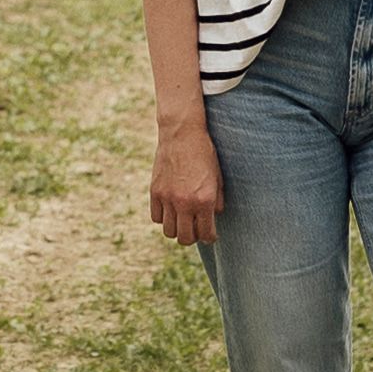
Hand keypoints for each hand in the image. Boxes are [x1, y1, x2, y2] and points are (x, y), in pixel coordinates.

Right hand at [149, 113, 223, 247]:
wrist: (182, 133)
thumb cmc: (204, 153)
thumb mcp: (218, 177)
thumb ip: (217, 201)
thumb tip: (213, 217)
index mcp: (204, 200)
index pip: (206, 234)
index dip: (210, 237)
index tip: (210, 234)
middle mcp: (185, 202)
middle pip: (185, 238)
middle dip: (193, 237)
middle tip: (195, 228)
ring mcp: (168, 198)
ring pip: (169, 231)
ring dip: (177, 229)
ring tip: (182, 219)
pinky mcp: (155, 191)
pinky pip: (156, 217)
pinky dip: (163, 217)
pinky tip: (170, 208)